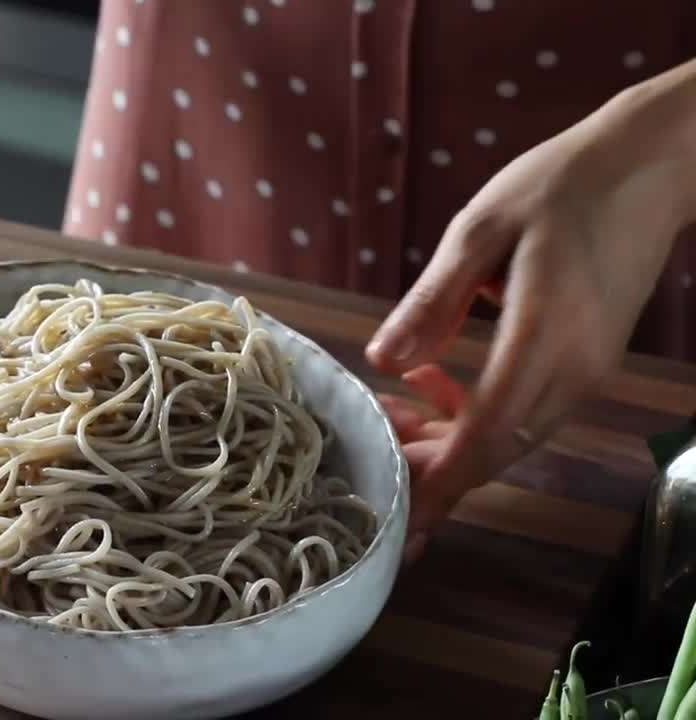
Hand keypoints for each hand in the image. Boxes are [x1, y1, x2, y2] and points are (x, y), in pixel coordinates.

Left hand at [366, 60, 695, 560]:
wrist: (654, 163)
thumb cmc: (560, 184)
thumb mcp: (480, 229)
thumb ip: (433, 300)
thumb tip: (383, 361)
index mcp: (546, 336)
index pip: (488, 433)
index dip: (442, 480)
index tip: (403, 516)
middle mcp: (575, 368)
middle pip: (499, 448)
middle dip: (433, 462)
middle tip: (372, 443)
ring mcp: (588, 368)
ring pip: (513, 434)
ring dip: (449, 437)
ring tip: (389, 409)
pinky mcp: (589, 359)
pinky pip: (529, 408)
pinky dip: (477, 412)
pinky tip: (432, 376)